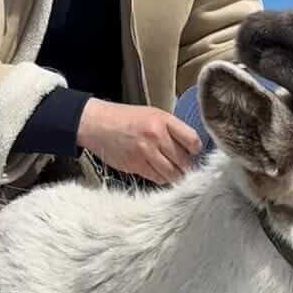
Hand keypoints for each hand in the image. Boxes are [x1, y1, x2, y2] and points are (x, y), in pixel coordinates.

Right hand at [75, 99, 203, 184]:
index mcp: (163, 120)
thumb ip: (171, 129)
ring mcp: (145, 152)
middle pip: (184, 161)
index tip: (193, 152)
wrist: (97, 123)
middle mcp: (156, 136)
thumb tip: (190, 148)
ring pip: (172, 174)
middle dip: (187, 166)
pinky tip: (160, 172)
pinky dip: (162, 178)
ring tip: (175, 172)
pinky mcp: (135, 166)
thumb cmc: (126, 118)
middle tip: (185, 166)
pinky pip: (157, 178)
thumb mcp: (152, 114)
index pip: (192, 140)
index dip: (195, 150)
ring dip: (176, 176)